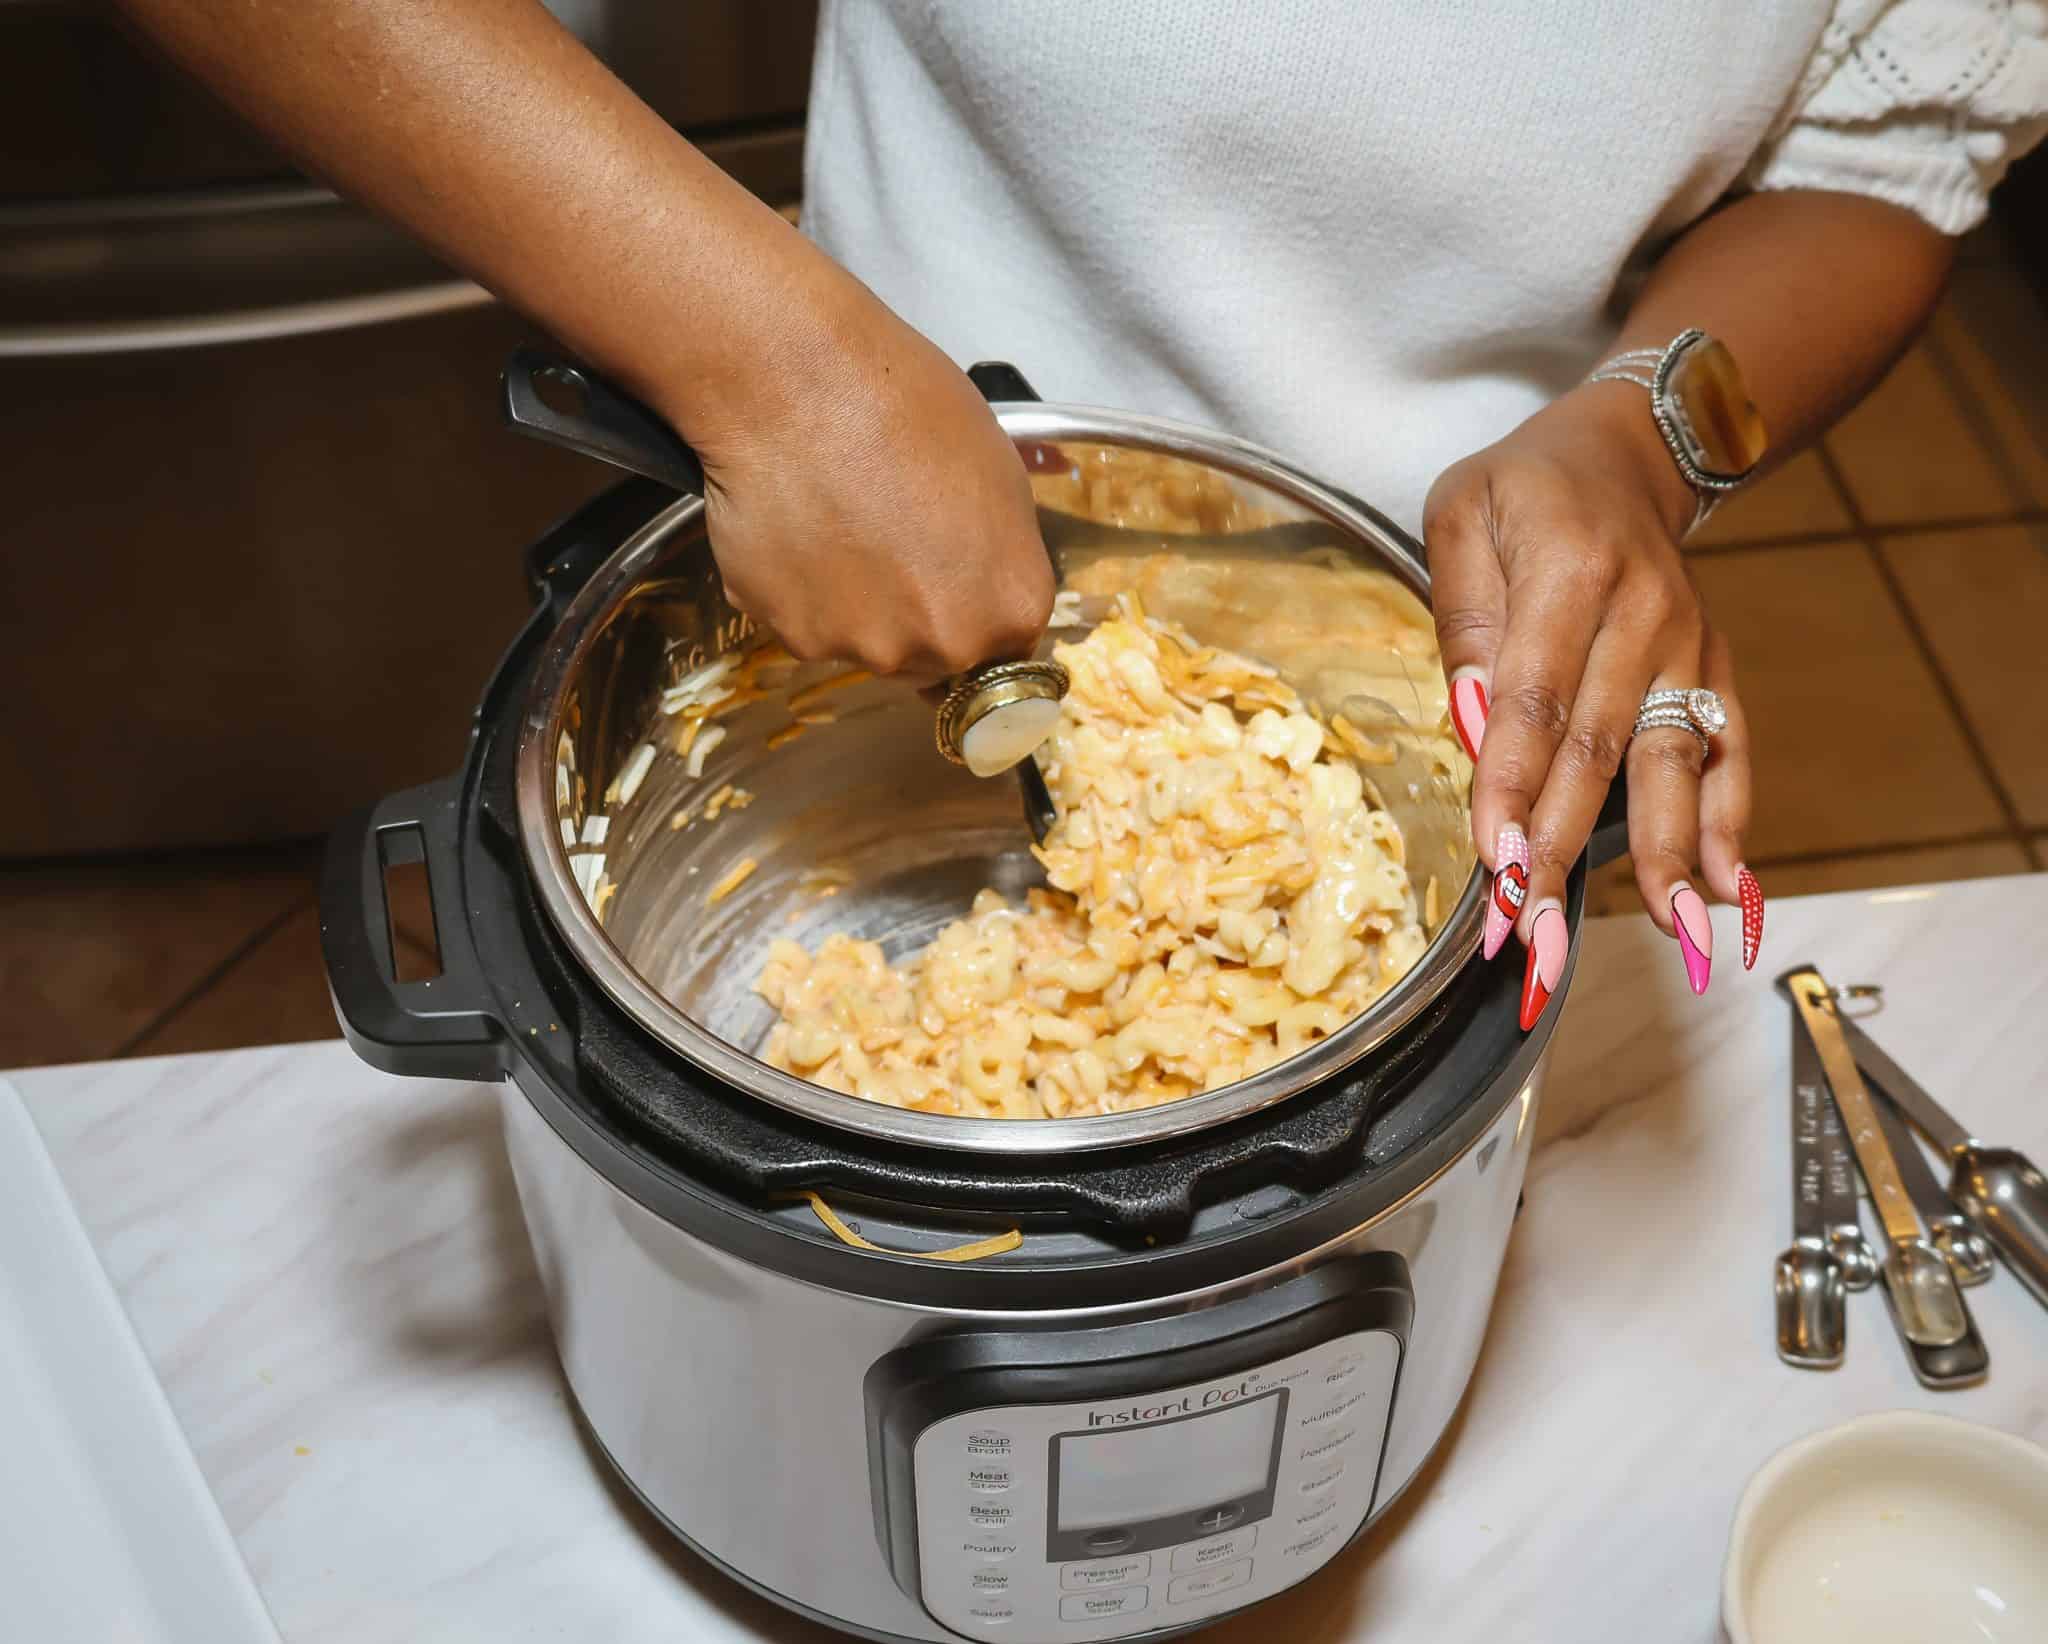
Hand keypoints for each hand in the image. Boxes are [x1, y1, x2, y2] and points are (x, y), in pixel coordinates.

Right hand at [654, 268, 1054, 681]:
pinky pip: (805, 625)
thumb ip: (1001, 551)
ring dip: (857, 604)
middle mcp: (944, 645)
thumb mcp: (998, 469)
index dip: (977, 603)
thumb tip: (983, 580)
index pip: (1008, 646)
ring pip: (868, 643)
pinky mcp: (792, 636)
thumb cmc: (904, 403)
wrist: (795, 382)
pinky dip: (801, 592)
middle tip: (889, 539)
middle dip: (920, 613)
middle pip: (938, 656)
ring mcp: (865, 648)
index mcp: (1010, 606)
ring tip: (836, 523)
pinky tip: (797, 528)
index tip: (953, 572)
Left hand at [1422, 382, 1759, 1022]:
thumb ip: (1463, 613)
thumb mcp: (1461, 515)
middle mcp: (1642, 613)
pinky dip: (1729, 821)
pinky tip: (1727, 891)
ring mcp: (1688, 643)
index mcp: (1571, 571)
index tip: (1498, 865)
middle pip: (1599, 751)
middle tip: (1539, 936)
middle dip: (1568, 851)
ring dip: (1665, 858)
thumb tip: (1472, 718)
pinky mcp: (1712, 664)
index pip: (1535, 700)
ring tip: (1665, 937)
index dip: (1516, 788)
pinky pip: (1727, 749)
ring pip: (1669, 763)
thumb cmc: (1522, 488)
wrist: (1625, 451)